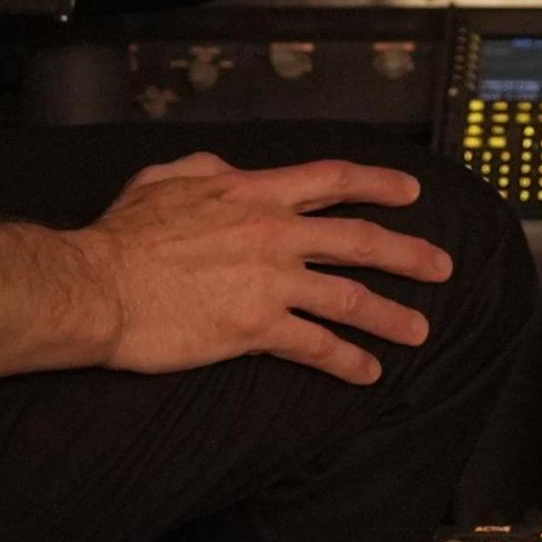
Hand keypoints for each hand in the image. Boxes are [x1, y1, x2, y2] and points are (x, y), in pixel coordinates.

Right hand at [68, 152, 455, 384]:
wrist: (99, 285)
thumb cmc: (123, 235)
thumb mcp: (167, 177)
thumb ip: (209, 168)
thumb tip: (232, 168)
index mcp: (255, 192)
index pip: (333, 180)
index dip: (378, 184)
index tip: (410, 192)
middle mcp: (274, 233)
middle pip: (359, 240)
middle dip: (408, 254)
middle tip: (442, 267)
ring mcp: (270, 282)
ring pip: (349, 297)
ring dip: (390, 315)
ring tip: (419, 331)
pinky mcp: (256, 328)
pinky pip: (316, 345)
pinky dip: (347, 361)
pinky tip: (367, 372)